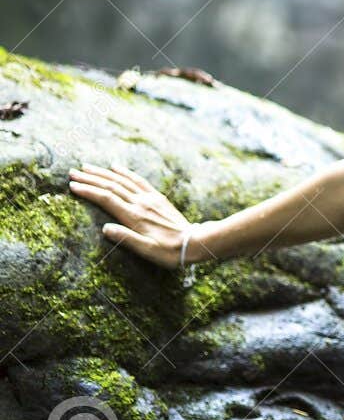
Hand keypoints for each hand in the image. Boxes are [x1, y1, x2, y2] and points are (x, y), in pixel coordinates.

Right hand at [68, 163, 197, 267]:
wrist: (194, 242)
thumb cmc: (168, 252)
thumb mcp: (147, 250)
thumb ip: (126, 239)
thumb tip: (105, 229)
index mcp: (134, 216)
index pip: (106, 199)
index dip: (88, 191)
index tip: (72, 185)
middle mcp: (140, 203)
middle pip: (111, 186)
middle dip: (91, 178)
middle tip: (72, 172)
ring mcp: (149, 198)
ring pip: (122, 181)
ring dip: (103, 173)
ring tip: (87, 167)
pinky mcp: (157, 197)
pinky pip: (138, 181)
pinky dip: (125, 172)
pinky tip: (116, 167)